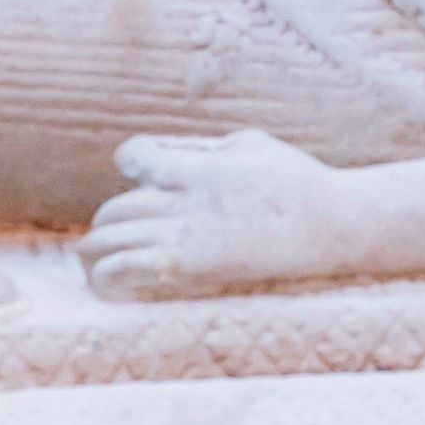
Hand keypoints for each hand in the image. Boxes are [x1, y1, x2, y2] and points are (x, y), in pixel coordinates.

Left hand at [81, 130, 364, 299]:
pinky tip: (108, 281)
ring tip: (96, 259)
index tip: (142, 172)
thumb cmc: (294, 179)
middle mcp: (180, 199)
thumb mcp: (247, 143)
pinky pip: (124, 272)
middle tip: (119, 230)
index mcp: (195, 164)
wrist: (327, 224)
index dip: (132, 163)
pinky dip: (107, 276)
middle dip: (111, 219)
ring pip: (108, 241)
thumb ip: (200, 148)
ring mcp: (182, 236)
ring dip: (96, 250)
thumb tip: (164, 151)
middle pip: (114, 208)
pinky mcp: (188, 268)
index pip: (133, 157)